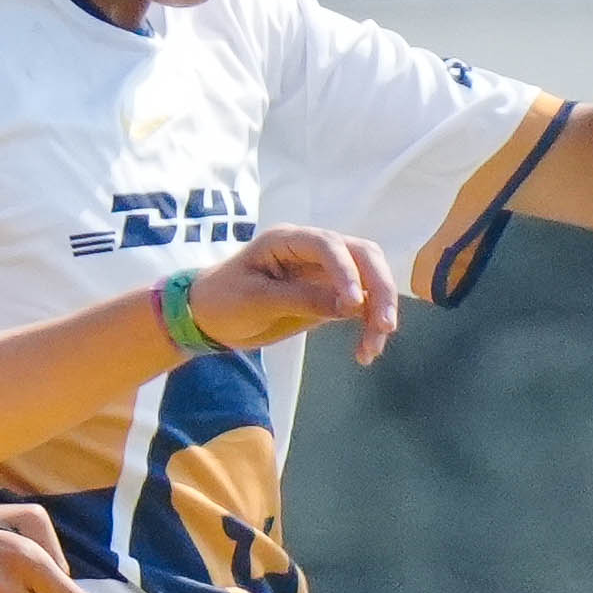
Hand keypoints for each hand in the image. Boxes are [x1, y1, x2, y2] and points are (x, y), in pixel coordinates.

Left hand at [185, 225, 402, 366]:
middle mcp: (312, 251)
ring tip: (371, 350)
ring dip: (378, 312)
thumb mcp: (256, 301)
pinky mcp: (329, 296)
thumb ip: (301, 299)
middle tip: (385, 325)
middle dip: (380, 289)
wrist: (208, 317)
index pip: (329, 245)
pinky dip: (368, 326)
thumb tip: (350, 306)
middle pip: (363, 256)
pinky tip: (365, 351)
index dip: (347, 272)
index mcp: (288, 241)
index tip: (355, 304)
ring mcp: (324, 272)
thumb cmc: (223, 300)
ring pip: (369, 281)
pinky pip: (360, 306)